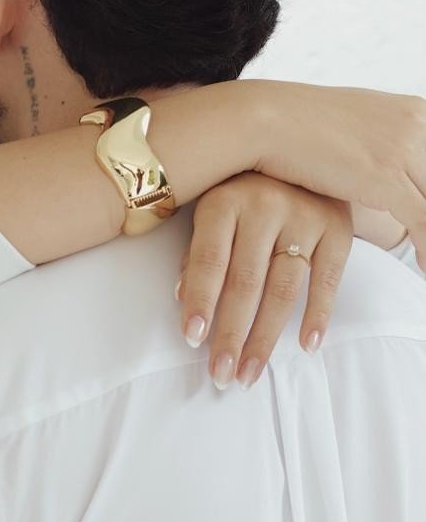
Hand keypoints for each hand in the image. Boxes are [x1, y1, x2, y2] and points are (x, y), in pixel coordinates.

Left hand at [176, 173, 353, 389]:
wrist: (298, 146)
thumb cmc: (242, 188)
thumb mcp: (212, 208)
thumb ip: (200, 252)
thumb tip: (184, 300)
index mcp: (225, 201)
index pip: (211, 261)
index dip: (201, 301)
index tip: (193, 340)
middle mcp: (265, 206)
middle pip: (246, 283)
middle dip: (231, 335)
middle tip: (221, 375)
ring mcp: (304, 217)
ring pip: (283, 289)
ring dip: (266, 337)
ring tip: (250, 372)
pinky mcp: (337, 227)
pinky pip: (328, 279)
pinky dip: (318, 315)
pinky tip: (306, 345)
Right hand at [250, 82, 425, 270]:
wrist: (263, 120)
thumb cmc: (300, 128)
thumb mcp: (356, 127)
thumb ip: (384, 143)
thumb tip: (394, 169)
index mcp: (415, 111)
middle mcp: (416, 124)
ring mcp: (403, 148)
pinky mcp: (385, 176)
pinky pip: (424, 221)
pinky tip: (424, 267)